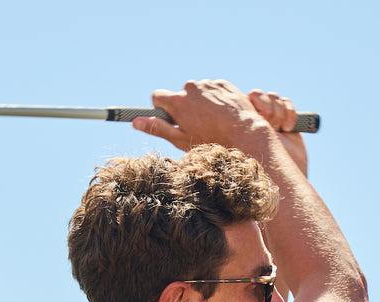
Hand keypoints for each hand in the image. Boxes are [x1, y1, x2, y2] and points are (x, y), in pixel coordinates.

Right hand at [131, 78, 264, 151]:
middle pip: (180, 95)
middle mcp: (191, 87)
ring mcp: (208, 84)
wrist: (243, 133)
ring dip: (201, 104)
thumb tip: (136, 122)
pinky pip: (213, 90)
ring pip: (198, 92)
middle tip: (196, 125)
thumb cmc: (210, 140)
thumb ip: (158, 128)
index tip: (168, 117)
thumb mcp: (181, 139)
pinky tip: (223, 114)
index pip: (157, 96)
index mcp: (177, 101)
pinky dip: (216, 100)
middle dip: (184, 107)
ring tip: (213, 122)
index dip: (161, 108)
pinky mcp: (223, 84)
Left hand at [248, 89, 307, 178]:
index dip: (254, 101)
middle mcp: (255, 120)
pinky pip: (286, 103)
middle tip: (272, 124)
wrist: (285, 180)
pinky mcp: (286, 121)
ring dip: (279, 110)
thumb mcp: (248, 144)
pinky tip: (288, 129)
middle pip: (259, 95)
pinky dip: (290, 112)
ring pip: (273, 97)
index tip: (259, 114)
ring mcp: (271, 120)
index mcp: (241, 124)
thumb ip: (242, 126)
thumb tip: (239, 106)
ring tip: (281, 129)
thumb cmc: (261, 168)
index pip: (244, 100)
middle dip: (267, 105)